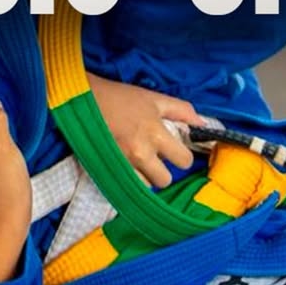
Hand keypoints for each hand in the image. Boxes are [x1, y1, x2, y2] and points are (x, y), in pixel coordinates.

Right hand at [87, 73, 203, 187]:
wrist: (83, 100)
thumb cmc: (120, 98)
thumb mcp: (154, 98)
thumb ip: (182, 110)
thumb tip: (203, 124)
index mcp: (155, 133)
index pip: (184, 161)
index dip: (182, 156)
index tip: (174, 150)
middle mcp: (140, 153)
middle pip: (165, 181)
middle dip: (163, 171)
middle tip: (155, 158)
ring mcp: (122, 164)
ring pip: (145, 186)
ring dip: (145, 176)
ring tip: (137, 161)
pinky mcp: (106, 170)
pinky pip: (126, 187)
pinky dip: (128, 179)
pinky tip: (125, 167)